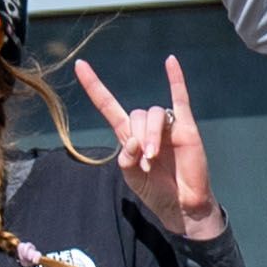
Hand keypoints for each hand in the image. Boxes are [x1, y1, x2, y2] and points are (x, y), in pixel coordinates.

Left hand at [71, 56, 222, 237]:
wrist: (182, 205)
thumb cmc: (156, 191)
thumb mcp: (131, 178)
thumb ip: (126, 159)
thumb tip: (132, 140)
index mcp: (129, 136)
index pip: (108, 106)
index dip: (94, 86)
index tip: (80, 65)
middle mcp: (146, 127)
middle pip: (136, 114)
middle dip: (138, 138)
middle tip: (146, 163)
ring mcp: (167, 126)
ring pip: (154, 114)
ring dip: (151, 136)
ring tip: (153, 158)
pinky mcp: (187, 127)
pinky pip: (180, 99)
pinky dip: (175, 79)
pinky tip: (170, 61)